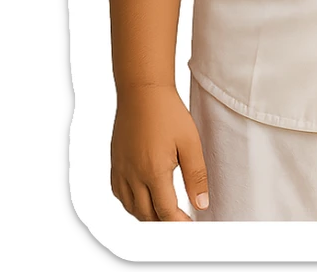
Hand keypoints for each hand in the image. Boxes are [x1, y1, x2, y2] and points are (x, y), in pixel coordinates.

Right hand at [110, 84, 209, 220]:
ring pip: (131, 208)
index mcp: (153, 172)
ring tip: (165, 214)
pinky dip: (131, 203)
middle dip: (164, 223)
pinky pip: (119, 194)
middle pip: (147, 215)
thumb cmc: (168, 113)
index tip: (191, 227)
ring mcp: (121, 170)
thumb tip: (201, 204)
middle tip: (181, 223)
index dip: (180, 224)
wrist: (142, 91)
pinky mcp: (115, 163)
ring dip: (148, 216)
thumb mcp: (190, 142)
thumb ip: (196, 176)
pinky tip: (143, 199)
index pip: (166, 212)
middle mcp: (133, 176)